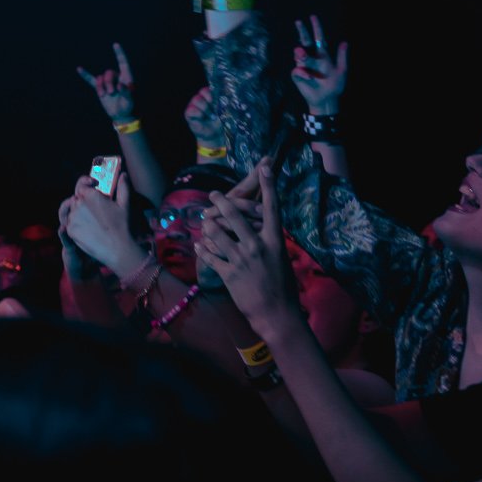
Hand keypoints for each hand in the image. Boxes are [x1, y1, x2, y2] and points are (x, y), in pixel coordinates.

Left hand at [63, 171, 149, 277]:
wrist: (117, 249)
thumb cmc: (123, 226)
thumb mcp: (125, 204)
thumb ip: (123, 187)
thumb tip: (123, 175)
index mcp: (90, 195)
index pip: (81, 185)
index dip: (86, 186)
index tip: (92, 188)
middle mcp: (78, 203)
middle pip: (76, 199)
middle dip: (84, 203)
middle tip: (96, 212)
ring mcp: (73, 217)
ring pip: (72, 212)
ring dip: (79, 214)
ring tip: (93, 223)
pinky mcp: (70, 230)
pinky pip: (70, 225)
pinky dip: (77, 226)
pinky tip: (89, 232)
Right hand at [77, 44, 136, 123]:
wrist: (120, 115)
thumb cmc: (128, 106)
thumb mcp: (129, 100)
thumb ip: (126, 92)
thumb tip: (119, 85)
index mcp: (126, 77)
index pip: (123, 63)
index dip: (119, 53)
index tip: (115, 45)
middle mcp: (116, 78)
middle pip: (108, 73)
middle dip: (108, 82)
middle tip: (112, 92)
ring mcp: (107, 83)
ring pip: (100, 78)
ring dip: (101, 87)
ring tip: (104, 95)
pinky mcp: (100, 88)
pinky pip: (91, 80)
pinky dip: (85, 74)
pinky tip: (79, 69)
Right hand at [184, 85, 224, 150]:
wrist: (216, 135)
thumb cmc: (222, 121)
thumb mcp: (226, 112)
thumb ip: (225, 104)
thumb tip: (226, 100)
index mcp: (211, 95)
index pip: (210, 88)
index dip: (214, 94)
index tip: (220, 102)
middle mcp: (201, 97)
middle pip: (203, 91)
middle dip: (211, 101)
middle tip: (216, 110)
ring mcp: (194, 104)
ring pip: (197, 99)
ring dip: (205, 108)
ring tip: (211, 117)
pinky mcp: (189, 113)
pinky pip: (191, 110)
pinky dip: (198, 114)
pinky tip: (203, 118)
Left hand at [195, 160, 291, 329]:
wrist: (276, 315)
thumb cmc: (283, 288)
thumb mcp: (281, 260)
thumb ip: (270, 242)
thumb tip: (264, 228)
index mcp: (274, 242)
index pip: (272, 209)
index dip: (269, 186)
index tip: (265, 167)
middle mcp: (257, 247)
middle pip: (235, 215)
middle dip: (222, 201)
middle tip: (214, 194)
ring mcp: (241, 260)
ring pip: (217, 232)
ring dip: (208, 225)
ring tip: (205, 221)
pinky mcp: (228, 274)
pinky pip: (210, 255)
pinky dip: (203, 249)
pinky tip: (199, 246)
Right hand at [290, 16, 347, 115]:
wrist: (326, 100)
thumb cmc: (334, 86)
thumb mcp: (342, 71)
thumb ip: (342, 57)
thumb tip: (344, 42)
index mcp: (322, 55)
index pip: (318, 38)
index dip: (316, 28)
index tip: (313, 17)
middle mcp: (311, 58)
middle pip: (305, 41)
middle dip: (302, 31)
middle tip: (298, 22)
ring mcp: (303, 66)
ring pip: (299, 55)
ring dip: (300, 53)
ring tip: (300, 53)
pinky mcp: (297, 75)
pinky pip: (297, 70)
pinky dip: (303, 73)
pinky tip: (309, 77)